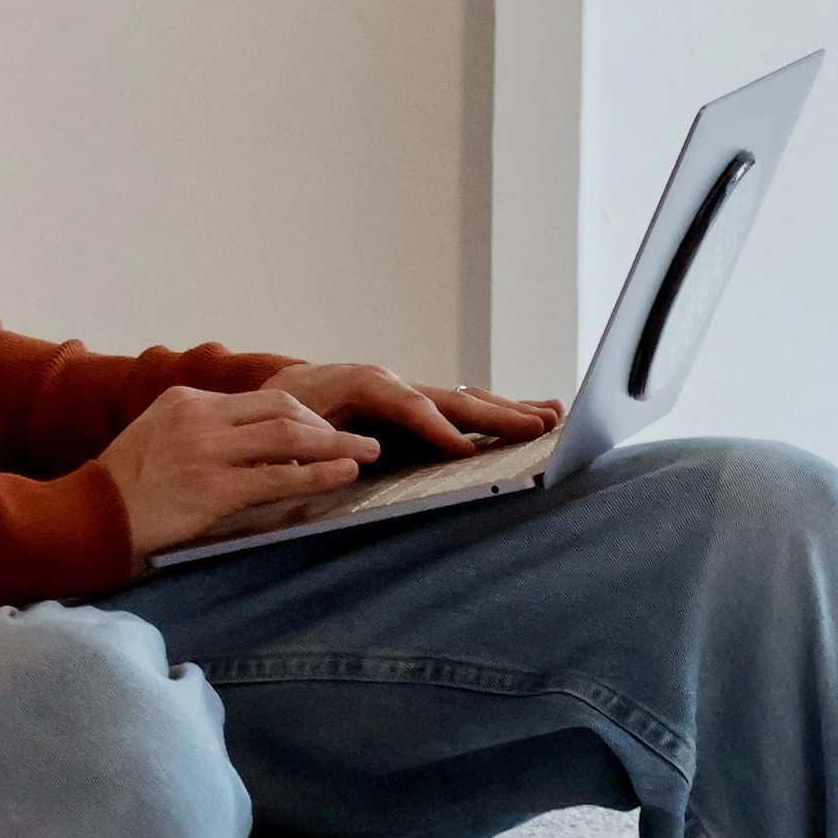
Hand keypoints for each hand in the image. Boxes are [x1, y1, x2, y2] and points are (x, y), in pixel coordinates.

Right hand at [101, 383, 371, 560]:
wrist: (87, 517)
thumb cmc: (123, 489)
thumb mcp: (157, 438)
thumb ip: (201, 432)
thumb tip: (249, 442)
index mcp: (187, 400)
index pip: (260, 400)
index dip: (301, 417)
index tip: (325, 433)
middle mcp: (200, 416)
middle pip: (283, 409)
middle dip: (327, 425)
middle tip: (358, 440)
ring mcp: (206, 451)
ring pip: (288, 438)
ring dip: (336, 445)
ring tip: (367, 453)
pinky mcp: (212, 488)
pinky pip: (278, 477)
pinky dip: (318, 474)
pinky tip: (344, 475)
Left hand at [268, 364, 563, 460]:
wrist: (284, 390)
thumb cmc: (287, 412)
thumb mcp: (292, 423)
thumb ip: (321, 440)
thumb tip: (356, 454)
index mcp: (363, 384)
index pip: (409, 407)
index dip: (437, 428)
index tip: (466, 450)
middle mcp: (396, 383)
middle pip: (452, 398)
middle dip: (494, 413)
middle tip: (537, 426)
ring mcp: (412, 392)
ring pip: (467, 400)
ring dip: (509, 409)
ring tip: (552, 415)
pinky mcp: (421, 407)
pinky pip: (464, 406)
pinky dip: (500, 410)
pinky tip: (536, 412)